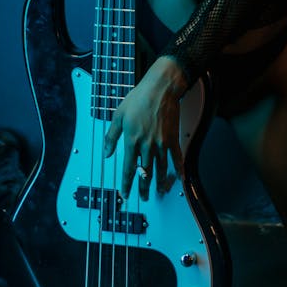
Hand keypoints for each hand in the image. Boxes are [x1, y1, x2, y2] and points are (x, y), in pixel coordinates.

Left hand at [104, 57, 187, 200]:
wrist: (160, 89)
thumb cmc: (138, 99)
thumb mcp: (118, 115)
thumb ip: (111, 136)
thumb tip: (106, 153)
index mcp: (132, 141)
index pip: (128, 168)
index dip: (126, 184)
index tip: (125, 194)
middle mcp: (147, 145)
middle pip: (145, 173)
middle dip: (143, 188)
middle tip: (143, 198)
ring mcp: (161, 143)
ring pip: (160, 169)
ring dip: (159, 183)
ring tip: (159, 192)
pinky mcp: (173, 138)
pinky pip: (177, 158)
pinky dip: (179, 169)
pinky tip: (180, 178)